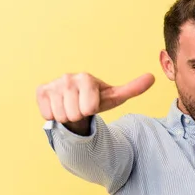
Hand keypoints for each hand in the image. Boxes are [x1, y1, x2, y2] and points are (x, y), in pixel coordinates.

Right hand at [36, 72, 154, 122]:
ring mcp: (53, 84)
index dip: (91, 111)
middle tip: (80, 109)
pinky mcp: (41, 91)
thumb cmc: (95, 101)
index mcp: (86, 78)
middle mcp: (68, 77)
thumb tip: (153, 77)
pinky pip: (48, 114)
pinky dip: (54, 116)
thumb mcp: (114, 97)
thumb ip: (133, 89)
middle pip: (75, 113)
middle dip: (79, 116)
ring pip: (61, 115)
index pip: (89, 108)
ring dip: (67, 117)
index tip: (91, 105)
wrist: (74, 104)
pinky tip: (58, 107)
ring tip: (70, 108)